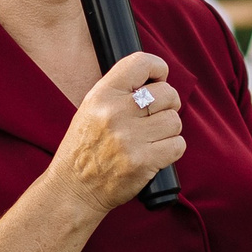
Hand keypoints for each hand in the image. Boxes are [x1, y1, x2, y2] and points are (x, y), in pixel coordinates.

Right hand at [51, 53, 183, 216]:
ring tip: (152, 138)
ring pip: (174, 121)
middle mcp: (115, 113)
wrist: (73, 189)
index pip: (141, 63)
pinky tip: (156, 153)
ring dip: (169, 130)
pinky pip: (177, 145)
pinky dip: (172, 150)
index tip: (159, 79)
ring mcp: (130, 138)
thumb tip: (156, 80)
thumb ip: (119, 91)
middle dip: (168, 104)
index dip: (158, 69)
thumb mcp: (91, 109)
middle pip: (167, 93)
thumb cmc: (85, 148)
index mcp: (102, 95)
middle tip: (156, 116)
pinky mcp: (143, 162)